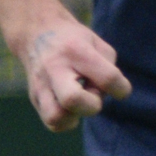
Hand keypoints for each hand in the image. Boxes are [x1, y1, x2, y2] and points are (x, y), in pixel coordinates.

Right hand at [18, 13, 131, 131]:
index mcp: (76, 50)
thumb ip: (108, 71)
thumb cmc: (75, 41)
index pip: (107, 78)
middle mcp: (54, 67)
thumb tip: (101, 98)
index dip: (121, 89)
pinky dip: (66, 121)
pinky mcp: (34, 97)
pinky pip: (52, 123)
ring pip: (55, 117)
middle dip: (92, 105)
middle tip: (93, 94)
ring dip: (75, 116)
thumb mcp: (98, 44)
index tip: (119, 87)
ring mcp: (40, 84)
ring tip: (80, 103)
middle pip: (72, 99)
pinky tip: (71, 108)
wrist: (36, 32)